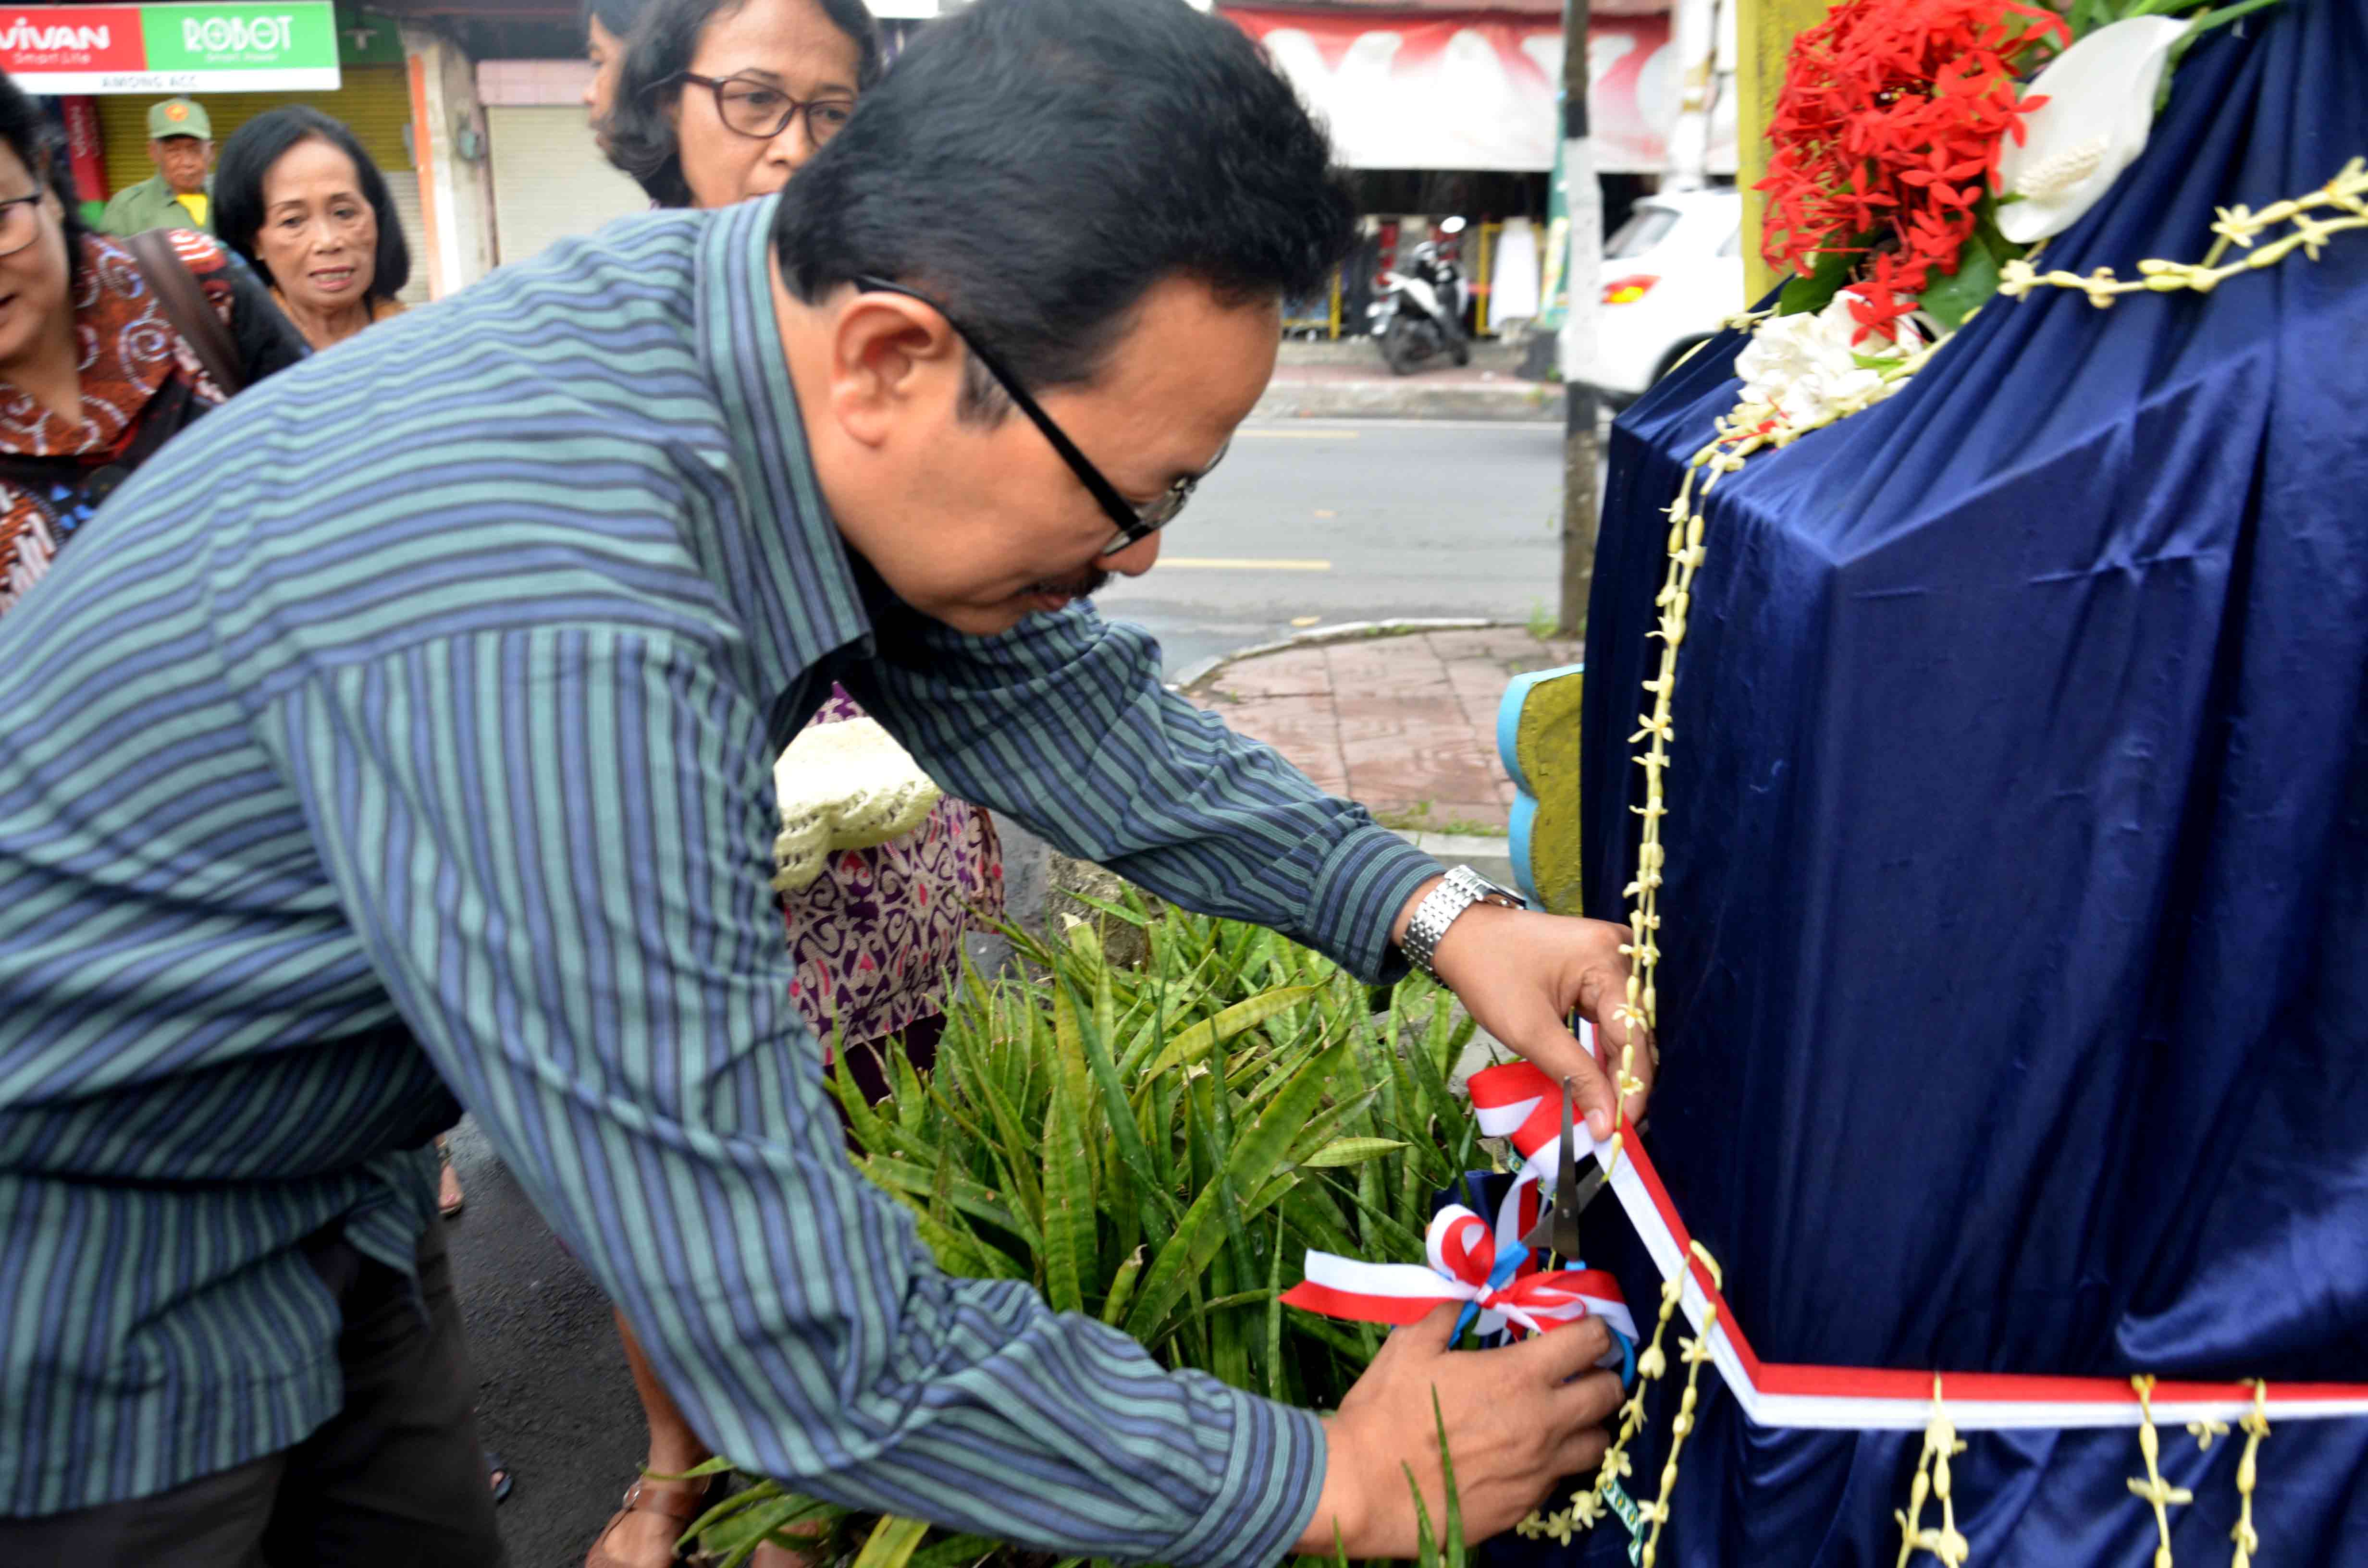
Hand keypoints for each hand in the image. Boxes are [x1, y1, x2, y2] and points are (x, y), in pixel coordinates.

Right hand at [1293, 1305, 1621, 1556]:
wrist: (1366, 1490)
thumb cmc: (1386, 1413)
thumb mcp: (1410, 1346)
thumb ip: (1447, 1313)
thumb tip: (1465, 1292)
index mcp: (1519, 1376)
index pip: (1590, 1343)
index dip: (1594, 1330)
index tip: (1586, 1329)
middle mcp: (1543, 1423)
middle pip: (1608, 1395)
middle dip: (1602, 1376)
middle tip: (1581, 1372)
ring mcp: (1539, 1469)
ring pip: (1597, 1444)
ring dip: (1588, 1425)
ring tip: (1564, 1417)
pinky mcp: (1526, 1505)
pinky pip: (1561, 1479)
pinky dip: (1556, 1461)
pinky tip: (1528, 1454)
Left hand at [1392, 878, 1651, 1140]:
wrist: (1461, 934)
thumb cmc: (1489, 974)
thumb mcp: (1530, 1030)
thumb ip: (1573, 1075)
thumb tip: (1605, 1122)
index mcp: (1606, 960)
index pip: (1634, 1035)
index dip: (1631, 1087)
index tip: (1621, 1129)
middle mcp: (1618, 953)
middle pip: (1634, 1030)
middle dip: (1624, 1080)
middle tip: (1612, 1126)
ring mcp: (1609, 958)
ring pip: (1625, 1026)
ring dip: (1615, 1067)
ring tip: (1607, 1110)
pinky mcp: (1596, 968)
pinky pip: (1611, 1014)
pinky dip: (1604, 1047)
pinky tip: (1598, 1079)